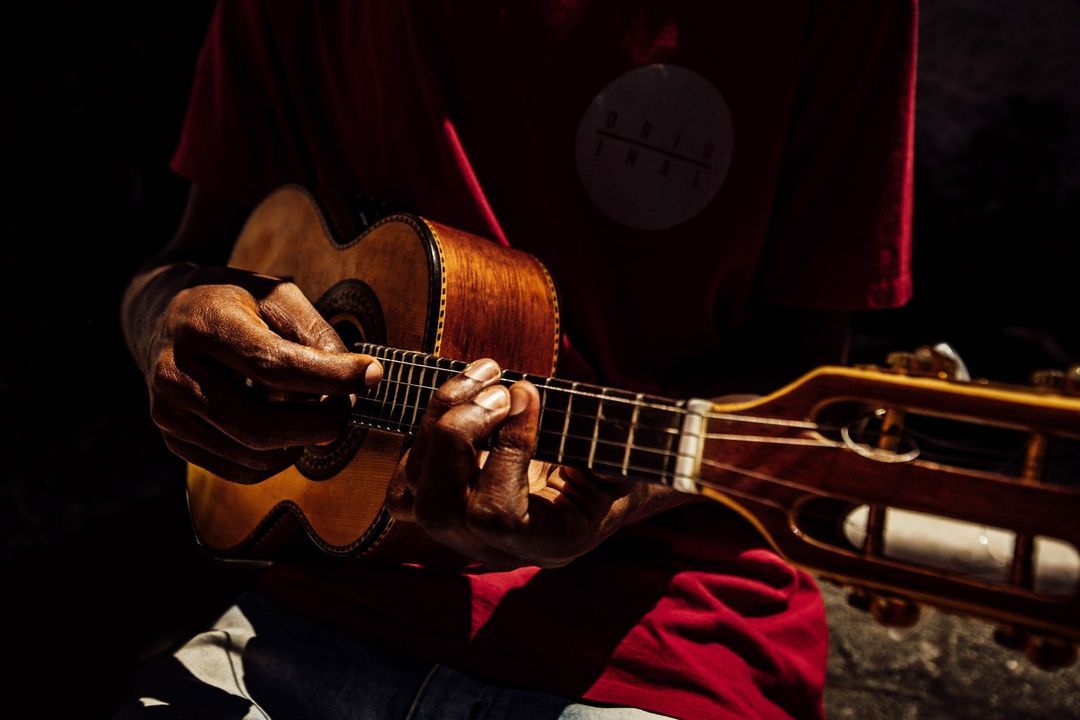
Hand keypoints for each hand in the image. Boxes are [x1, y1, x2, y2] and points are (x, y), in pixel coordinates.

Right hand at [133, 265, 381, 482]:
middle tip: (347, 411)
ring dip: (300, 442)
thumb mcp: (276, 295)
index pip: (273, 365)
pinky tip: (287, 428)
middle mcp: (175, 372)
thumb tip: (355, 385)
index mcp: (203, 324)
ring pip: (253, 454)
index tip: (372, 375)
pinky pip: (241, 470)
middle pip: (259, 425)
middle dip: (318, 425)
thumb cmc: (235, 301)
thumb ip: (315, 335)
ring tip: (315, 412)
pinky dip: (277, 457)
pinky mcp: (173, 438)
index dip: (329, 377)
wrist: (166, 314)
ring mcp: (168, 412)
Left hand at [385, 358, 690, 568]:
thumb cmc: (630, 455)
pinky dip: (422, 433)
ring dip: (439, 422)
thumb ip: (613, 443)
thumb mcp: (631, 451)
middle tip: (497, 384)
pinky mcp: (451, 503)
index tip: (530, 391)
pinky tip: (459, 397)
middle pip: (442, 510)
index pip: (498, 517)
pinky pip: (409, 481)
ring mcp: (470, 532)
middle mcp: (505, 550)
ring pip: (417, 493)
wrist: (619, 470)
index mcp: (554, 543)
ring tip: (480, 376)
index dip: (506, 450)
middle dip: (457, 436)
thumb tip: (583, 414)